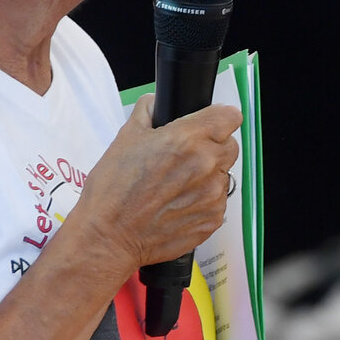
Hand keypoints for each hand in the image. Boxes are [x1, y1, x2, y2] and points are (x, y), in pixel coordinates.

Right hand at [70, 94, 242, 273]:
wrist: (109, 236)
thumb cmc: (113, 190)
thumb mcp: (125, 137)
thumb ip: (148, 111)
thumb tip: (157, 102)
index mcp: (187, 139)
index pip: (229, 116)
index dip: (218, 118)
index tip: (210, 124)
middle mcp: (206, 165)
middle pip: (230, 145)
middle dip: (213, 146)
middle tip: (185, 157)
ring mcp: (213, 195)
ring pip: (224, 174)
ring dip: (208, 175)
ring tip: (176, 185)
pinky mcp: (212, 219)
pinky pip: (218, 202)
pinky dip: (203, 201)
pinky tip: (177, 204)